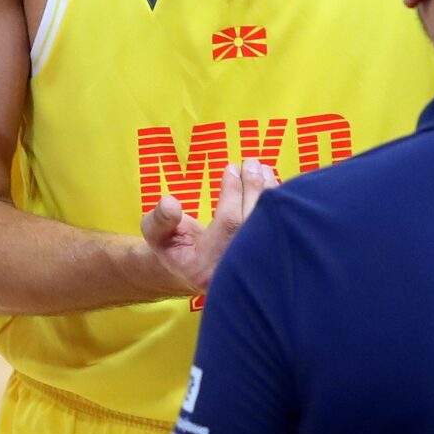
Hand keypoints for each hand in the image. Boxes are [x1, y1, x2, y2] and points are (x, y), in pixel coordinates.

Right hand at [141, 158, 279, 294]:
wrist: (192, 270)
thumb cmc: (173, 248)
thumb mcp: (156, 235)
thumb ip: (159, 220)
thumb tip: (170, 202)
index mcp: (204, 267)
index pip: (228, 224)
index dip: (232, 193)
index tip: (231, 168)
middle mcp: (232, 270)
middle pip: (253, 225)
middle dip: (254, 190)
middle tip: (250, 163)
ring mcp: (250, 268)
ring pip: (269, 228)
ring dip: (268, 194)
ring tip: (262, 168)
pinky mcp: (264, 261)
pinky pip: (278, 231)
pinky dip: (277, 206)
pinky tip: (271, 182)